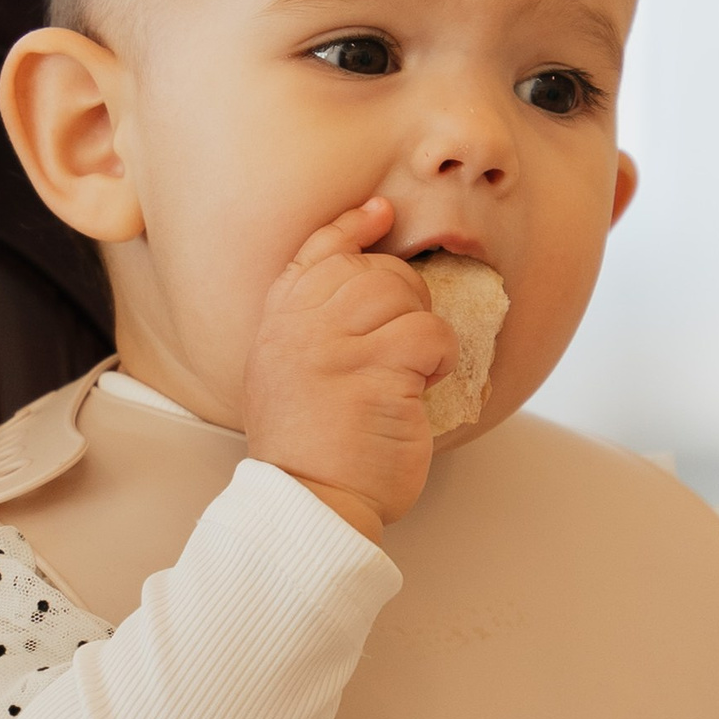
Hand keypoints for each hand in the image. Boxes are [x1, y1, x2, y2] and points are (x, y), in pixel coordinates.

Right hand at [242, 197, 454, 534]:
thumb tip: (358, 284)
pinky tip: (423, 385)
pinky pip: (428, 334)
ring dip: (420, 324)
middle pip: (368, 269)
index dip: (353, 228)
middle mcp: (301, 328)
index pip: (316, 253)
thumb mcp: (285, 376)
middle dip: (402, 291)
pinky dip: (439, 356)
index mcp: (279, 325)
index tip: (383, 213)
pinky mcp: (378, 375)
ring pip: (399, 292)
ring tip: (412, 365)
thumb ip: (309, 329)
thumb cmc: (308, 449)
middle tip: (405, 337)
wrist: (309, 504)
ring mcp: (336, 349)